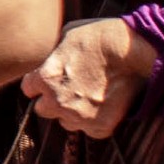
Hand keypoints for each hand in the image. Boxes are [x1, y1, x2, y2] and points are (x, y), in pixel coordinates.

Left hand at [22, 16, 152, 136]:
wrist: (135, 52)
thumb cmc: (102, 36)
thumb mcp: (68, 33)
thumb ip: (52, 52)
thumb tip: (47, 56)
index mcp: (46, 78)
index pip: (28, 89)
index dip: (37, 82)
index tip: (47, 79)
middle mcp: (58, 101)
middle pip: (43, 110)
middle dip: (52, 100)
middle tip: (69, 88)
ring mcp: (79, 117)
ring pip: (65, 122)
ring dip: (72, 112)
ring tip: (89, 95)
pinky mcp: (100, 127)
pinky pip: (88, 130)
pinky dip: (93, 120)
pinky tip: (102, 104)